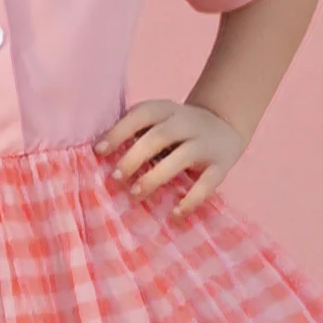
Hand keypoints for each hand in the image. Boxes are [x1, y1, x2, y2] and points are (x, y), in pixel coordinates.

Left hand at [96, 99, 246, 216]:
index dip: (119, 131)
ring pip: (181, 157)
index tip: (99, 151)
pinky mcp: (221, 165)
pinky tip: (176, 213)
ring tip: (136, 193)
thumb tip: (98, 156)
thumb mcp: (157, 122)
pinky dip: (192, 199)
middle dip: (134, 156)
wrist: (224, 124)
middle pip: (159, 136)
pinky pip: (208, 183)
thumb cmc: (176, 129)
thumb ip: (134, 134)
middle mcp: (186, 122)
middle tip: (115, 176)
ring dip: (156, 176)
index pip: (141, 114)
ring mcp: (205, 143)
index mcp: (165, 109)